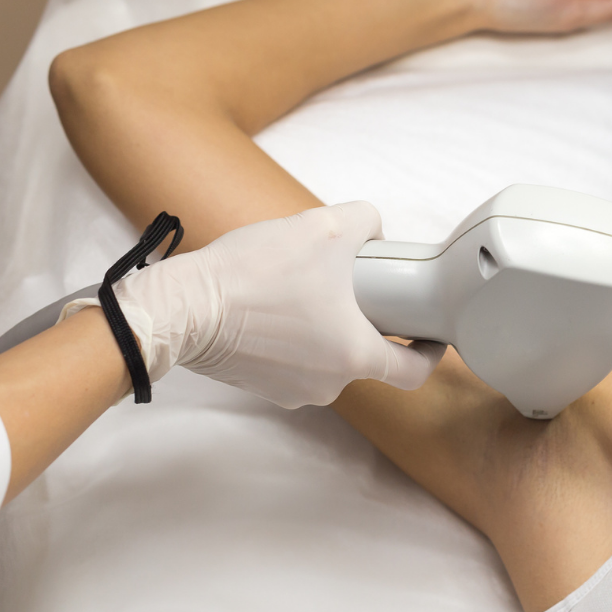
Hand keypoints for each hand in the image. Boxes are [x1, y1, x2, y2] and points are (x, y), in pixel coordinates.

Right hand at [104, 202, 443, 407]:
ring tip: (305, 289)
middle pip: (364, 356)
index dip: (430, 353)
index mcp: (354, 358)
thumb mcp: (325, 225)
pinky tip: (276, 304)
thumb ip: (366, 221)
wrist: (182, 306)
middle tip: (353, 287)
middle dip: (364, 322)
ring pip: (326, 357)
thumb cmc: (254, 273)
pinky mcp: (259, 385)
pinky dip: (293, 336)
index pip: (413, 372)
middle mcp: (328, 385)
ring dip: (325, 327)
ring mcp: (291, 390)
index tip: (430, 336)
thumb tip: (374, 229)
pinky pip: (292, 360)